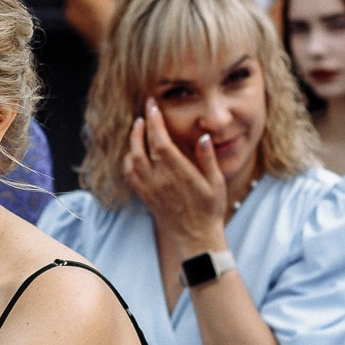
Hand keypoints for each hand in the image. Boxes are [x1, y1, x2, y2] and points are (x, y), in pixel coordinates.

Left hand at [122, 99, 228, 255]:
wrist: (196, 238)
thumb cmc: (209, 210)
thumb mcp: (216, 183)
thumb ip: (208, 159)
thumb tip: (203, 137)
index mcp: (179, 173)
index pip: (161, 142)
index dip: (154, 122)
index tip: (153, 106)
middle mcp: (161, 180)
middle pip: (142, 147)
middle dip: (142, 126)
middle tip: (146, 112)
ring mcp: (150, 189)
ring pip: (132, 159)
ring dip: (133, 141)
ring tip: (138, 128)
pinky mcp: (145, 196)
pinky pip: (130, 174)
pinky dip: (128, 159)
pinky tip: (133, 152)